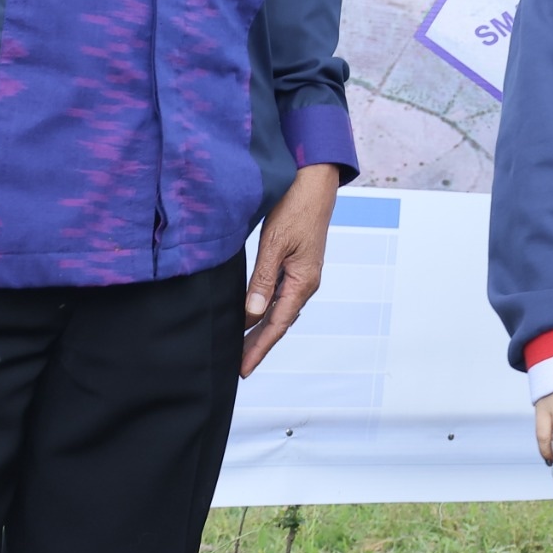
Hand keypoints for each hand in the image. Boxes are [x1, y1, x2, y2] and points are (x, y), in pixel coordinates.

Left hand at [242, 163, 340, 376]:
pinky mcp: (297, 265)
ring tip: (242, 348)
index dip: (258, 348)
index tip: (243, 369)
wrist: (315, 183)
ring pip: (279, 311)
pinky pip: (280, 296)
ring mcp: (303, 275)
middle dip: (258, 345)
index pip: (276, 325)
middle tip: (238, 367)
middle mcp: (305, 283)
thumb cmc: (296, 208)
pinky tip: (254, 315)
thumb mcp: (275, 244)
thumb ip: (263, 280)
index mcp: (303, 282)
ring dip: (261, 330)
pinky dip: (265, 311)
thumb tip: (252, 313)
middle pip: (278, 323)